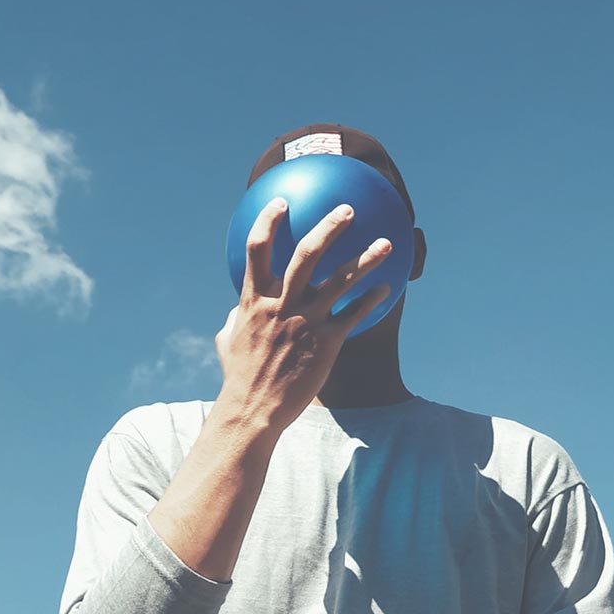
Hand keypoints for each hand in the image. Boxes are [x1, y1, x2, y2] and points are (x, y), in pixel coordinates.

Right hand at [214, 197, 391, 432]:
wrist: (253, 410)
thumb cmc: (239, 376)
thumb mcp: (226, 339)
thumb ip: (236, 315)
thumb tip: (237, 306)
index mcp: (254, 299)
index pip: (257, 249)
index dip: (269, 221)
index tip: (283, 202)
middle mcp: (282, 304)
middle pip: (307, 254)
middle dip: (329, 227)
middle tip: (348, 210)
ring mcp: (306, 322)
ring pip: (340, 281)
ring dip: (366, 259)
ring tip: (386, 243)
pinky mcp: (326, 343)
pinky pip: (354, 314)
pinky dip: (371, 300)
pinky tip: (386, 289)